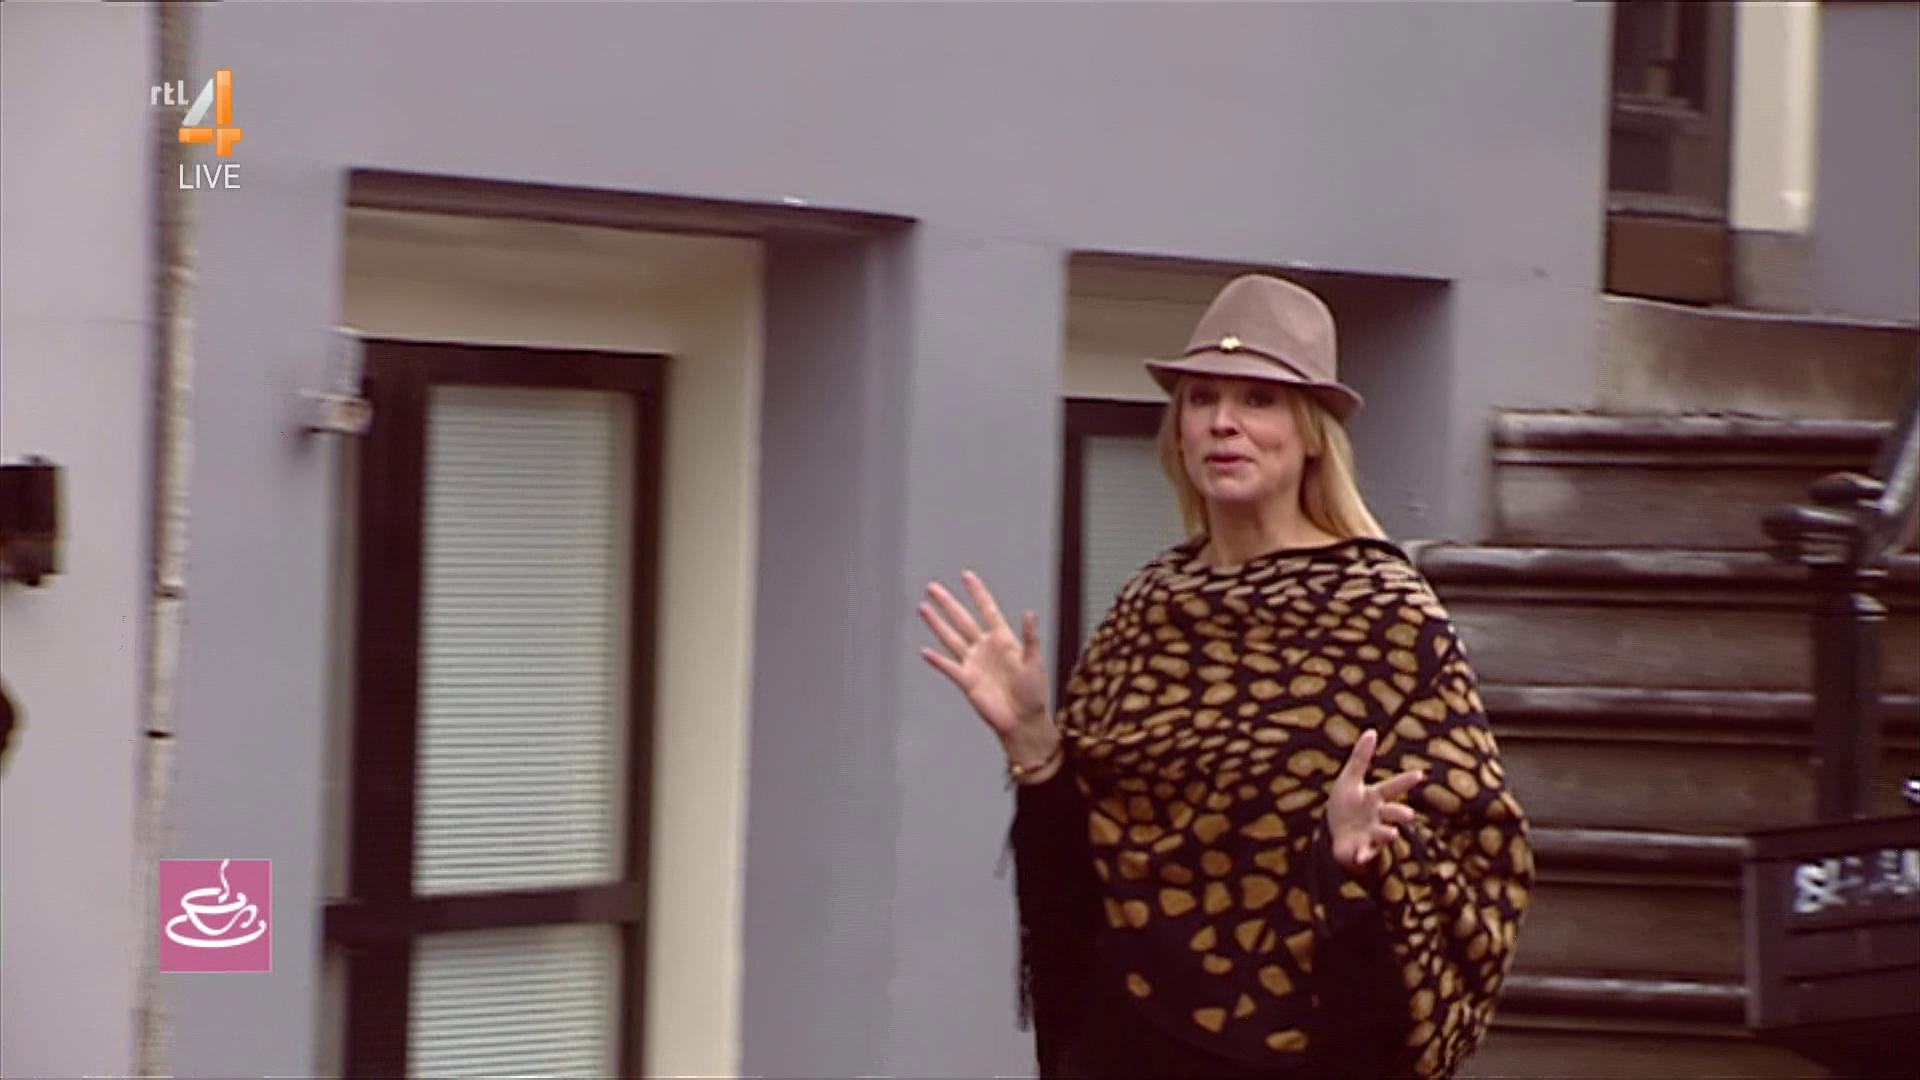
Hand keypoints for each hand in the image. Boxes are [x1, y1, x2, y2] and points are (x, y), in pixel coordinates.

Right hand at [918, 569, 1048, 740]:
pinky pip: (949, 667)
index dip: (977, 592)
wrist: (1022, 720)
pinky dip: (937, 660)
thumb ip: (1030, 638)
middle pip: (962, 620)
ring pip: (951, 638)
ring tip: (923, 608)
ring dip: (937, 624)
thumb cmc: (1033, 692)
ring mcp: (974, 663)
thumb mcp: (1034, 662)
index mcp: (1003, 639)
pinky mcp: (966, 681)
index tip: (966, 575)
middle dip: (948, 603)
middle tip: (932, 587)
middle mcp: (985, 647)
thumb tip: (1029, 613)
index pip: (987, 609)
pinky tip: (925, 651)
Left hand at [1326, 729, 1422, 872]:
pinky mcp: (1359, 850)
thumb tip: (1371, 731)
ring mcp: (1370, 835)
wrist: (1337, 832)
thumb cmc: (1348, 804)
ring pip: (1382, 835)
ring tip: (1392, 833)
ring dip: (1387, 834)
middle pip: (1392, 813)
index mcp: (1375, 797)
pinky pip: (1363, 853)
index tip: (1419, 774)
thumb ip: (1360, 758)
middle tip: (1409, 815)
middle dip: (1400, 813)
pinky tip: (1359, 857)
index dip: (1404, 781)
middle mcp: (1377, 816)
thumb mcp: (1350, 779)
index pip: (1391, 787)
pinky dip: (1362, 856)